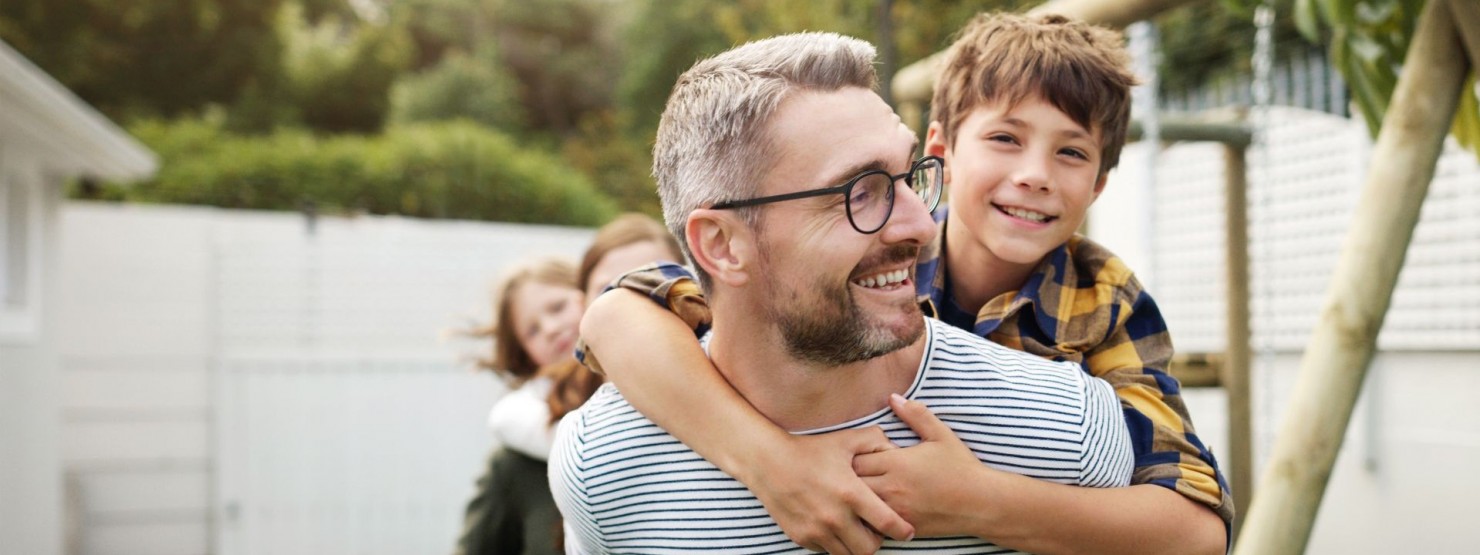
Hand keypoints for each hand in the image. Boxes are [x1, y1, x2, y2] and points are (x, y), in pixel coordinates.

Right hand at [743, 426, 914, 553]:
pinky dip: (834, 544)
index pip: (887, 523)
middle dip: (877, 541)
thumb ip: (876, 442)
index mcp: (851, 493)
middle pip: (869, 549)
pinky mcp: (801, 537)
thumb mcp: (846, 440)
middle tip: (875, 529)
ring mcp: (816, 530)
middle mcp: (835, 517)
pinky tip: (833, 527)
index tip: (906, 530)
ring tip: (855, 529)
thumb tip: (897, 450)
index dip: (901, 530)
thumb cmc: (810, 449)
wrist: (768, 462)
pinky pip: (826, 551)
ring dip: (855, 545)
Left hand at [853, 394, 997, 537]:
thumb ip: (916, 414)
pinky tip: (876, 509)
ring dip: (858, 497)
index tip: (862, 455)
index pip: (855, 459)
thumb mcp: (941, 435)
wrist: (982, 503)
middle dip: (849, 477)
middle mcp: (892, 487)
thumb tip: (892, 397)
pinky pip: (873, 524)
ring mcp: (896, 510)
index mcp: (897, 462)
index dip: (854, 456)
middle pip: (851, 483)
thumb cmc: (961, 467)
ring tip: (862, 490)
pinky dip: (870, 516)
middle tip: (856, 473)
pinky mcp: (901, 527)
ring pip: (859, 505)